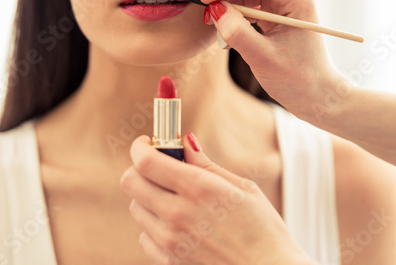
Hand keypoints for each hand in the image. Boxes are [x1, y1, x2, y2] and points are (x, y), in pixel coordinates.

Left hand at [120, 133, 315, 264]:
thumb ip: (207, 164)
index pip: (146, 161)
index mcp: (199, 188)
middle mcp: (178, 214)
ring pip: (136, 207)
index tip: (146, 142)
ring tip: (174, 199)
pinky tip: (176, 225)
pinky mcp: (170, 262)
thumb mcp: (242, 189)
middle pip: (131, 182)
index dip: (140, 146)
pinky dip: (154, 226)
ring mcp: (171, 241)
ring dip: (149, 197)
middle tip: (158, 168)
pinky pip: (144, 236)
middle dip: (140, 168)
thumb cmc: (264, 231)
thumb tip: (186, 143)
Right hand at [200, 0, 347, 121]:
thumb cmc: (300, 79)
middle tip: (207, 15)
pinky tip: (226, 34)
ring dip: (226, 6)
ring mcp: (281, 4)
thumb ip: (238, 33)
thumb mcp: (264, 58)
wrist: (316, 96)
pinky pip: (247, 6)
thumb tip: (215, 11)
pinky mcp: (273, 15)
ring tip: (215, 28)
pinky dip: (232, 16)